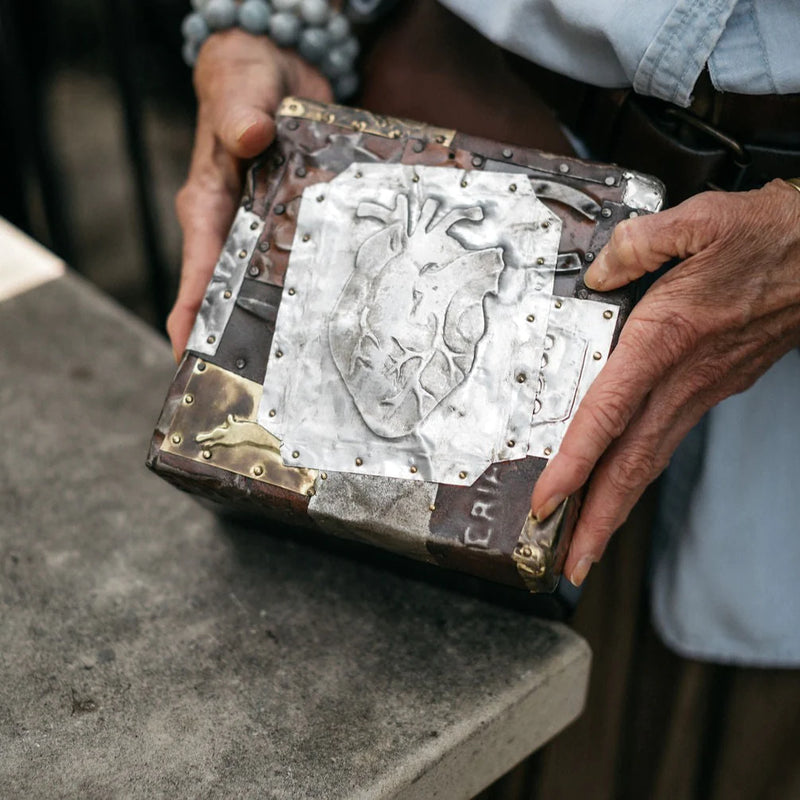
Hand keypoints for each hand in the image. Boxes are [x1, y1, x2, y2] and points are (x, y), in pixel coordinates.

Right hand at [167, 29, 332, 359]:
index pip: (195, 269)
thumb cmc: (246, 81)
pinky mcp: (290, 225)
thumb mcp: (240, 89)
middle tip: (254, 384)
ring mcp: (262, 229)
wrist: (276, 72)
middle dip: (235, 336)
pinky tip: (330, 317)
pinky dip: (307, 290)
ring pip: (265, 285)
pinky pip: (296, 264)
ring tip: (296, 368)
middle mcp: (232, 226)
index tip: (189, 357)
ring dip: (276, 322)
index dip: (191, 315)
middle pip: (229, 291)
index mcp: (209, 205)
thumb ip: (240, 113)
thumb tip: (249, 135)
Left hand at [531, 179, 799, 585]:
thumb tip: (595, 272)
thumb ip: (636, 244)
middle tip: (566, 562)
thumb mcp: (697, 221)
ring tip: (585, 542)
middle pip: (631, 464)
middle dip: (596, 520)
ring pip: (650, 461)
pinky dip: (638, 472)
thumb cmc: (772, 238)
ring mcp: (702, 389)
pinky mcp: (713, 387)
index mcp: (668, 339)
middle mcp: (683, 378)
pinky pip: (666, 440)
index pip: (607, 416)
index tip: (546, 503)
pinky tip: (620, 482)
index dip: (573, 465)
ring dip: (616, 507)